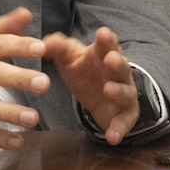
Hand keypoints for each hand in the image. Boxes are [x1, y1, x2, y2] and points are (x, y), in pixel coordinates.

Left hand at [43, 27, 138, 144]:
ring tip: (109, 90)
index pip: (107, 44)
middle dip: (117, 62)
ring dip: (118, 91)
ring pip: (125, 91)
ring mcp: (124, 93)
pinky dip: (119, 129)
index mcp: (104, 54)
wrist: (97, 97)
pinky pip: (124, 122)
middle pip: (120, 65)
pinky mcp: (125, 115)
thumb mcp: (69, 58)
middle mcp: (117, 73)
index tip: (102, 32)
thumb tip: (44, 42)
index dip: (106, 39)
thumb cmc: (84, 71)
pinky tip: (112, 137)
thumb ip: (57, 47)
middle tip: (110, 58)